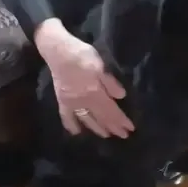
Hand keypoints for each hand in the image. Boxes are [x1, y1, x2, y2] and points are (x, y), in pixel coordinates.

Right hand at [35, 19, 134, 137]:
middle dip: (113, 127)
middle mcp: (84, 102)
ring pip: (86, 120)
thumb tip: (121, 96)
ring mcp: (71, 102)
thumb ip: (110, 82)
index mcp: (95, 92)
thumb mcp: (100, 65)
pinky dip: (72, 126)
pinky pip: (66, 117)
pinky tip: (76, 132)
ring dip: (97, 129)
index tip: (130, 129)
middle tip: (123, 136)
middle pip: (101, 118)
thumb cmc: (82, 55)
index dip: (121, 120)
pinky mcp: (62, 100)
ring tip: (106, 135)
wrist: (57, 50)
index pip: (111, 111)